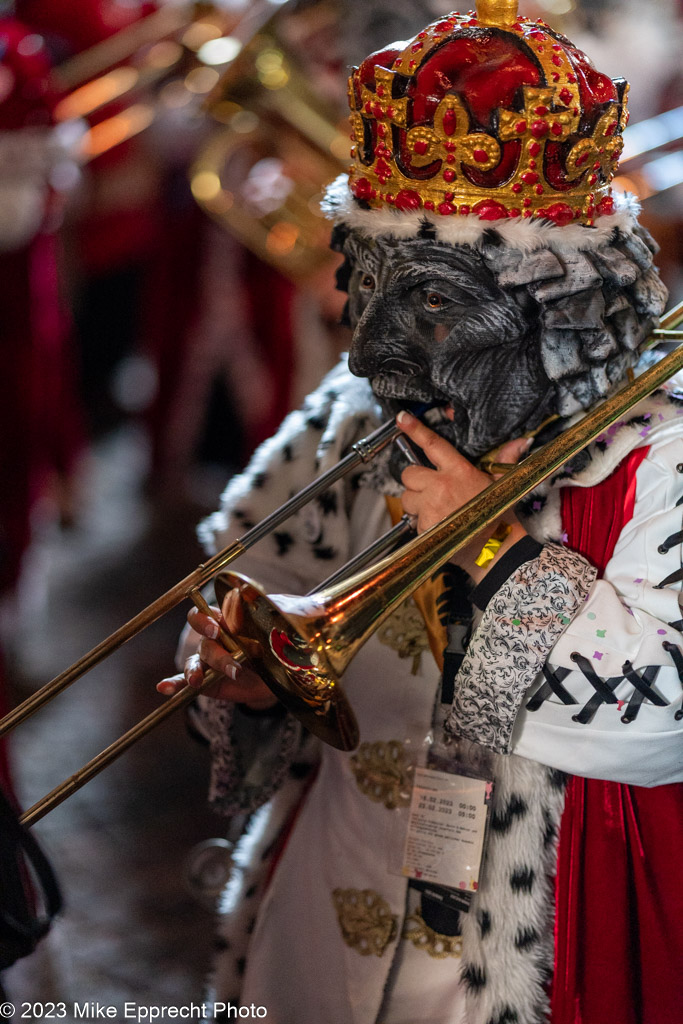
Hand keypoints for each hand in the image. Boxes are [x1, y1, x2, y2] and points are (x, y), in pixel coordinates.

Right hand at [156, 588, 277, 709]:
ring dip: (196, 671)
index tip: (217, 628)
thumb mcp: (281, 623)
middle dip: (217, 654)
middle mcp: (215, 639)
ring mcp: (209, 661)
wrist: (285, 672)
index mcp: (228, 621)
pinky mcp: (207, 682)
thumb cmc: (281, 639)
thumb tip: (258, 598)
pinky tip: (164, 687)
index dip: (206, 620)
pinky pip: (186, 682)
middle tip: (233, 664)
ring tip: (197, 680)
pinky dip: (174, 684)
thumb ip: (269, 611)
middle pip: (205, 642)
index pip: (205, 614)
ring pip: (196, 662)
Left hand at [396, 410, 529, 582]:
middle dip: (415, 482)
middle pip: (409, 474)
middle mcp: (441, 486)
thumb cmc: (498, 517)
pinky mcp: (424, 526)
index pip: (433, 444)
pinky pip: (412, 521)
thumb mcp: (502, 485)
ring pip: (407, 499)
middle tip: (431, 491)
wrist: (495, 550)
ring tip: (438, 511)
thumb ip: (506, 460)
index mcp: (458, 471)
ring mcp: (430, 506)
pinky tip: (440, 527)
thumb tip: (522, 441)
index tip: (402, 419)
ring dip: (416, 504)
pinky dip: (421, 524)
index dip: (415, 430)